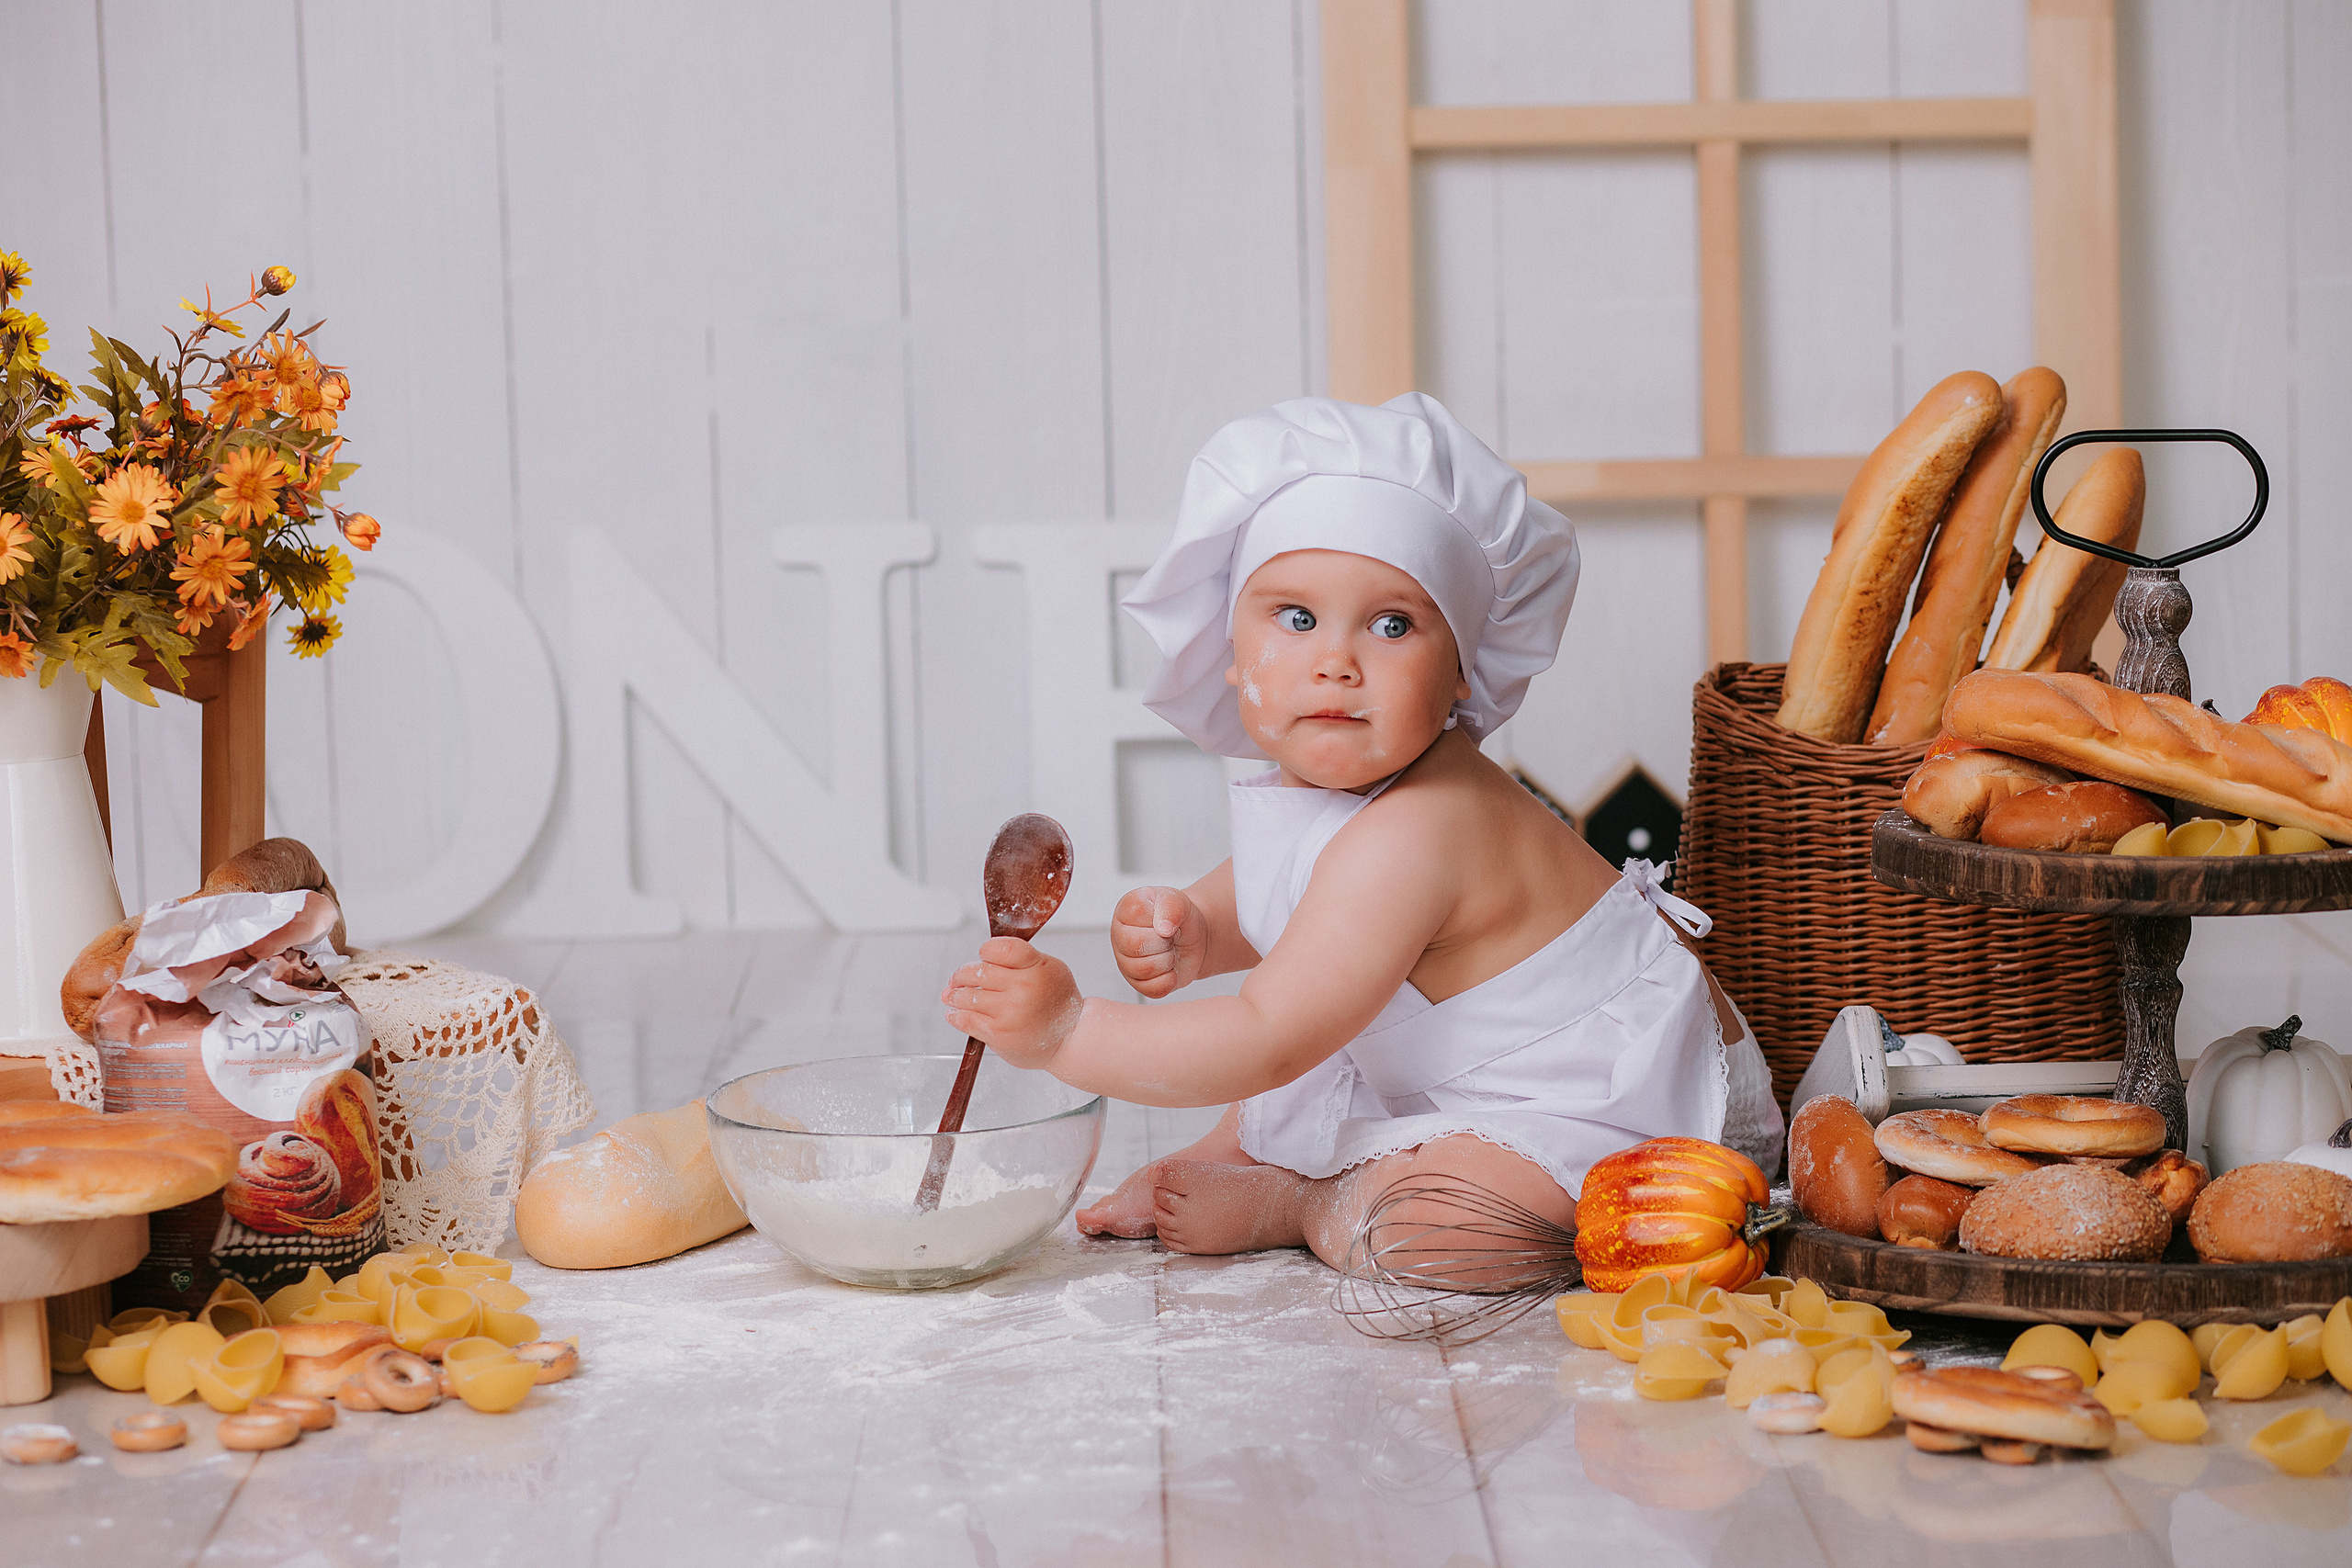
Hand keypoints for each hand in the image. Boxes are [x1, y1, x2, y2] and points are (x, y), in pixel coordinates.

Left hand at [940, 937, 1083, 1068]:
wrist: (1070, 1039)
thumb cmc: (1058, 1002)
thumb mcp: (1049, 968)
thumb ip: (1020, 958)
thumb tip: (982, 957)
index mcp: (1037, 967)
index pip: (1000, 948)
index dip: (986, 950)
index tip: (983, 956)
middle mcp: (1022, 988)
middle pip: (978, 972)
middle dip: (962, 975)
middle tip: (957, 979)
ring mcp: (1009, 1012)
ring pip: (968, 996)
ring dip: (955, 995)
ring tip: (951, 995)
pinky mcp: (999, 1034)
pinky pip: (967, 1020)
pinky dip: (956, 1016)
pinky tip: (954, 1014)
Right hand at [1110, 886, 1204, 997]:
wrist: (1194, 937)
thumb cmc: (1180, 917)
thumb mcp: (1179, 901)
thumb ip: (1171, 906)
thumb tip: (1163, 928)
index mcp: (1125, 910)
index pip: (1135, 916)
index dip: (1158, 920)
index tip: (1165, 919)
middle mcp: (1119, 937)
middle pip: (1135, 946)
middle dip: (1163, 942)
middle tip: (1170, 937)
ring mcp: (1125, 962)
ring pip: (1144, 970)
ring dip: (1167, 960)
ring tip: (1169, 950)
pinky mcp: (1138, 984)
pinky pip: (1153, 988)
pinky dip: (1170, 978)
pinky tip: (1170, 966)